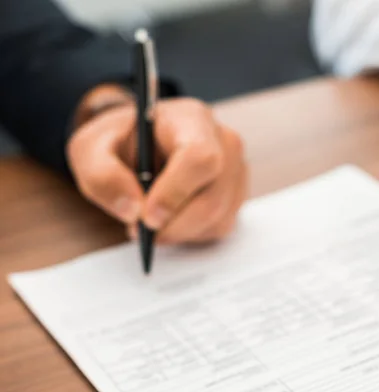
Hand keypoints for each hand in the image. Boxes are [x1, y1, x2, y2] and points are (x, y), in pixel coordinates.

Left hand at [67, 86, 246, 243]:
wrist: (140, 146)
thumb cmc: (120, 144)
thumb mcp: (91, 149)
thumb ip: (102, 175)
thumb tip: (132, 210)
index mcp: (192, 119)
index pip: (200, 158)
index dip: (175, 193)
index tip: (147, 217)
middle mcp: (224, 144)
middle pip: (211, 200)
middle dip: (172, 225)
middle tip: (140, 230)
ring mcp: (236, 173)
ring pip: (216, 220)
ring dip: (178, 232)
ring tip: (150, 221)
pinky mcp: (235, 198)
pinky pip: (218, 228)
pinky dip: (189, 234)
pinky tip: (170, 219)